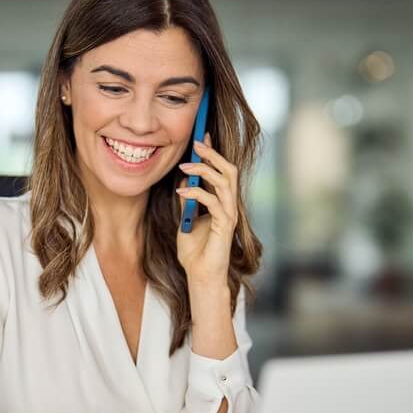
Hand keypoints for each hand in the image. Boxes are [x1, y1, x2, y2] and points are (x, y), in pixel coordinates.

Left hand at [176, 133, 238, 284]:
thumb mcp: (186, 221)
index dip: (214, 153)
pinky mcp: (225, 226)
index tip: (201, 137)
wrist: (200, 276)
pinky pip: (213, 202)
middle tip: (197, 143)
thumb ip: (188, 202)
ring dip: (204, 170)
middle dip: (213, 154)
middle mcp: (229, 206)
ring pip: (224, 182)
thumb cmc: (195, 252)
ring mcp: (229, 215)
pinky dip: (197, 193)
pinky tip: (182, 190)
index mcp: (222, 203)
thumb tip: (183, 183)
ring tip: (185, 166)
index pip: (222, 171)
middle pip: (228, 171)